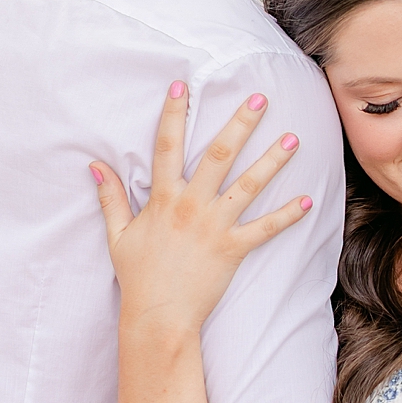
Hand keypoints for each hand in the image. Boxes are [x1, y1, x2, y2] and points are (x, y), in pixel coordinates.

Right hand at [92, 83, 310, 333]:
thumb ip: (110, 197)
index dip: (174, 115)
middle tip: (260, 99)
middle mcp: (191, 206)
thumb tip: (94, 166)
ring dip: (272, 161)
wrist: (158, 316)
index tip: (183, 86)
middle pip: (218, 155)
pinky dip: (287, 216)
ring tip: (294, 139)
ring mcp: (214, 226)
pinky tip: (306, 200)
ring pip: (248, 186)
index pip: (166, 147)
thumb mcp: (118, 234)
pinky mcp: (233, 249)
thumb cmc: (138, 276)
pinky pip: (264, 229)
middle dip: (240, 124)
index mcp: (163, 199)